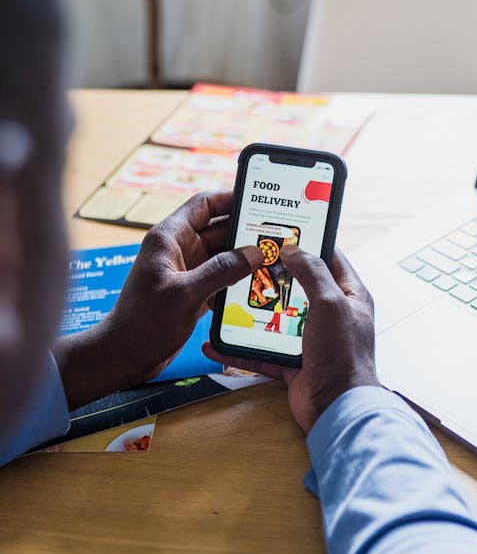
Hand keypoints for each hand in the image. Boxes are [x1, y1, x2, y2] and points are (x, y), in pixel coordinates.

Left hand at [55, 192, 261, 408]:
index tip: (258, 199)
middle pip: (217, 229)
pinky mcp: (191, 292)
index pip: (203, 205)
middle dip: (244, 232)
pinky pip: (219, 277)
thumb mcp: (186, 293)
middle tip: (275, 233)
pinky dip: (236, 280)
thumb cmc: (143, 323)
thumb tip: (254, 253)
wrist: (124, 356)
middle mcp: (177, 250)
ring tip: (273, 258)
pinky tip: (256, 284)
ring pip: (221, 256)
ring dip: (243, 259)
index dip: (230, 198)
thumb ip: (222, 270)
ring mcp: (185, 271)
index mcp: (168, 238)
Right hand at [203, 246, 379, 433]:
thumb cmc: (344, 355)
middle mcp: (331, 316)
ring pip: (275, 319)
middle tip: (246, 262)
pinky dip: (240, 349)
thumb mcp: (330, 303)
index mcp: (350, 297)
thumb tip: (293, 250)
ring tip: (227, 299)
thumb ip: (312, 272)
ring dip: (251, 312)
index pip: (330, 259)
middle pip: (297, 288)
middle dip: (271, 277)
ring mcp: (311, 341)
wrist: (337, 408)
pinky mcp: (293, 364)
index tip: (282, 232)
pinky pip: (262, 352)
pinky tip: (217, 343)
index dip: (308, 243)